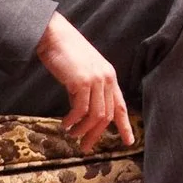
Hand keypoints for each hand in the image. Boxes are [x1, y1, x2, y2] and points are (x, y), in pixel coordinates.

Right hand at [34, 12, 133, 151]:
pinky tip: (65, 123)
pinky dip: (72, 120)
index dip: (125, 125)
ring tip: (71, 134)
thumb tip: (81, 113)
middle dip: (96, 134)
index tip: (128, 141)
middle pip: (107, 115)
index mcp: (109, 76)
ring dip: (82, 130)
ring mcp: (95, 79)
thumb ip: (87, 90)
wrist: (54, 35)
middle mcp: (106, 78)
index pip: (121, 105)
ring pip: (95, 116)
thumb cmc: (65, 52)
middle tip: (85, 147)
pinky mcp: (81, 82)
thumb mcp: (82, 72)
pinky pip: (80, 110)